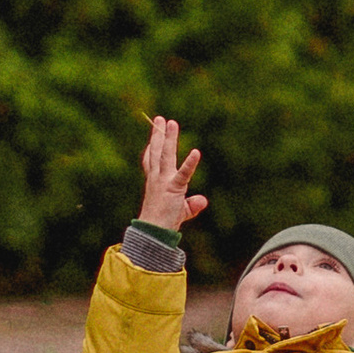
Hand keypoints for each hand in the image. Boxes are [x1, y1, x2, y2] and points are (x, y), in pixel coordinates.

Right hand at [137, 114, 206, 230]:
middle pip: (157, 152)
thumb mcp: (181, 211)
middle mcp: (157, 179)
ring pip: (166, 155)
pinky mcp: (174, 188)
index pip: (151, 163)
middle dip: (158, 135)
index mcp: (155, 183)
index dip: (151, 149)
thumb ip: (191, 204)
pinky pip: (183, 174)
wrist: (154, 234)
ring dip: (169, 139)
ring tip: (171, 123)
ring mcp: (163, 182)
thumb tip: (202, 200)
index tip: (153, 138)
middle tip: (160, 119)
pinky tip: (196, 152)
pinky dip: (190, 163)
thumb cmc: (164, 224)